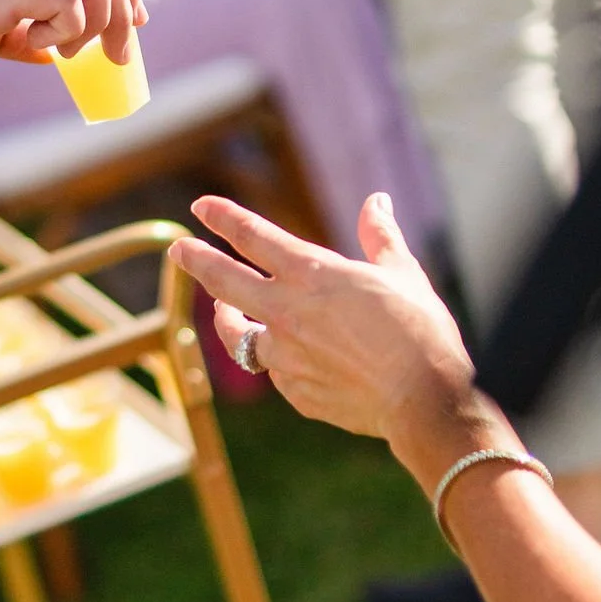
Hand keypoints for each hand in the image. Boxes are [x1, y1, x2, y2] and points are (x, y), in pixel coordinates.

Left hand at [175, 192, 513, 488]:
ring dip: (228, 319)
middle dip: (195, 261)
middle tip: (178, 249)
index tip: (202, 206)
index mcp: (311, 274)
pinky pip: (276, 372)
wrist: (422, 400)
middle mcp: (287, 312)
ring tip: (222, 311)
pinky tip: (289, 359)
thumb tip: (376, 201)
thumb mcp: (402, 273)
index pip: (252, 236)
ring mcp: (285, 355)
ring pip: (238, 335)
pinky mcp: (294, 392)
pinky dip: (278, 362)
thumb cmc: (419, 331)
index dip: (223, 218)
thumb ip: (381, 236)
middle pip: (223, 281)